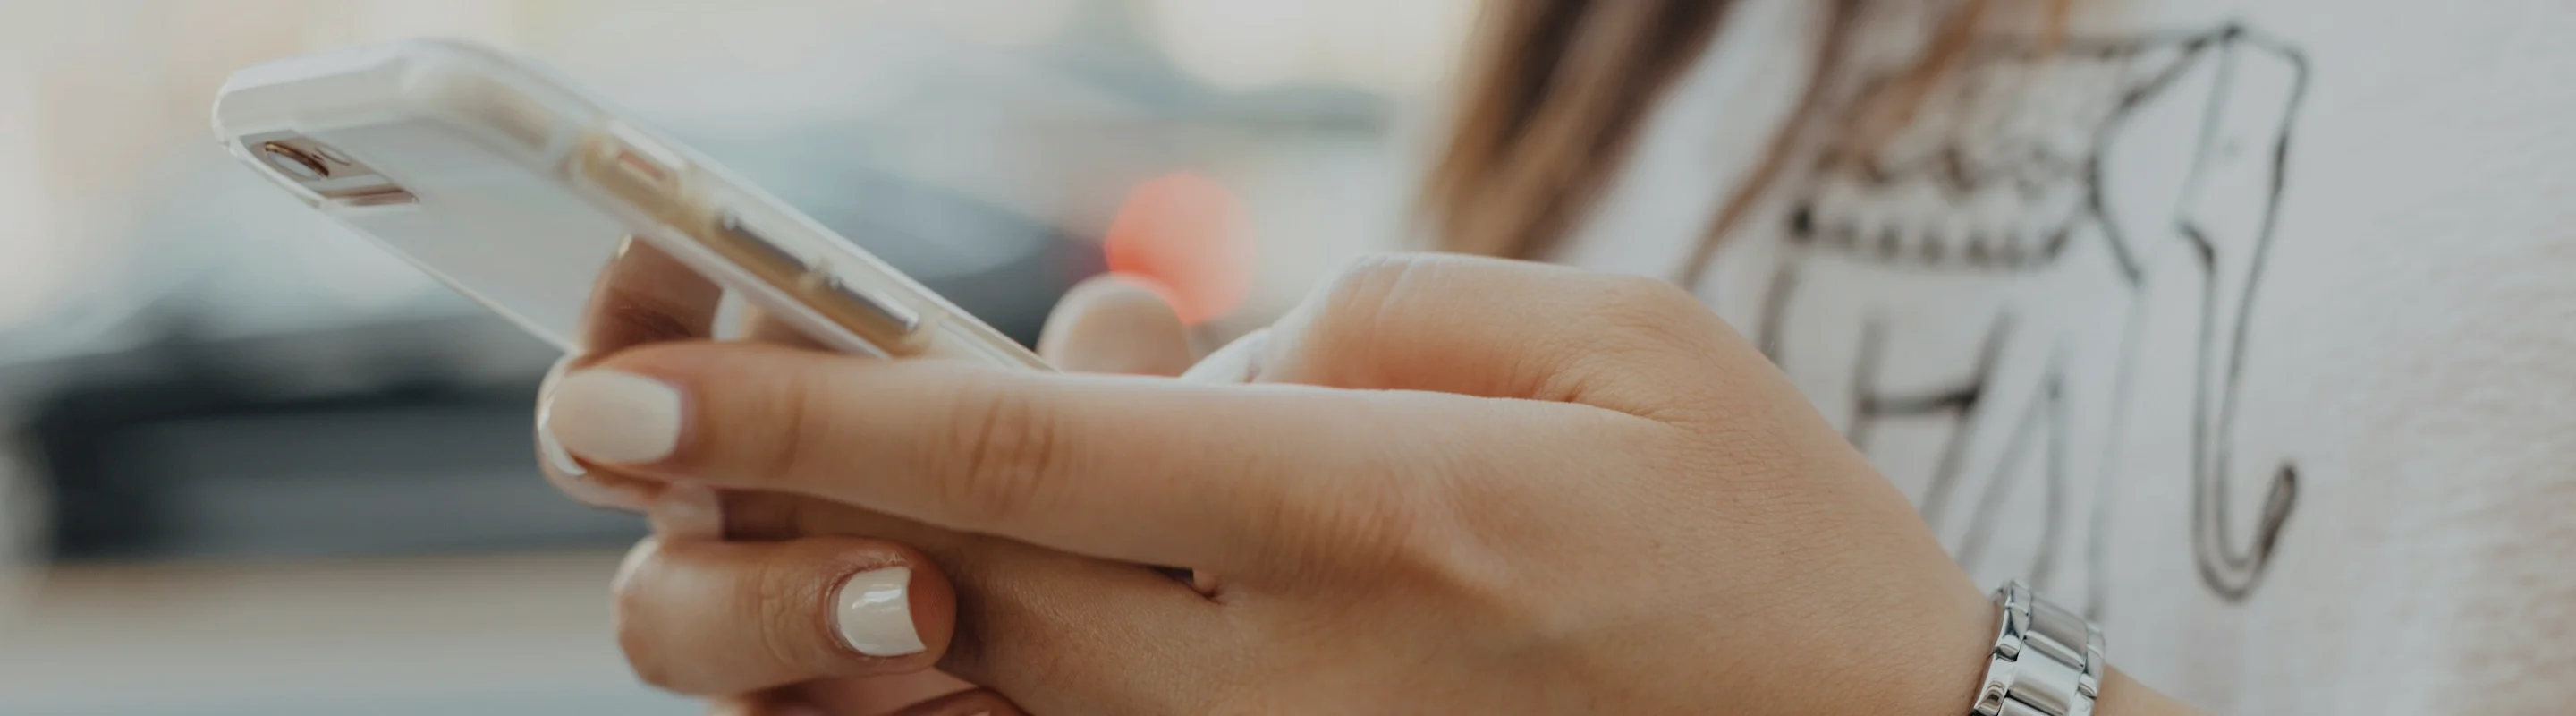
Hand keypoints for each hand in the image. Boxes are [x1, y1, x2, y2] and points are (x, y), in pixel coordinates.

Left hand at [542, 253, 2051, 713]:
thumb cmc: (1773, 536)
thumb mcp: (1620, 335)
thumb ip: (1370, 314)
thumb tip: (1178, 356)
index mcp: (1369, 512)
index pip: (1010, 456)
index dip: (792, 411)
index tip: (624, 375)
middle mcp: (1287, 680)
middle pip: (947, 596)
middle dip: (777, 510)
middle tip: (668, 418)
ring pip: (990, 704)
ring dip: (872, 607)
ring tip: (892, 508)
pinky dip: (997, 688)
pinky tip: (1013, 606)